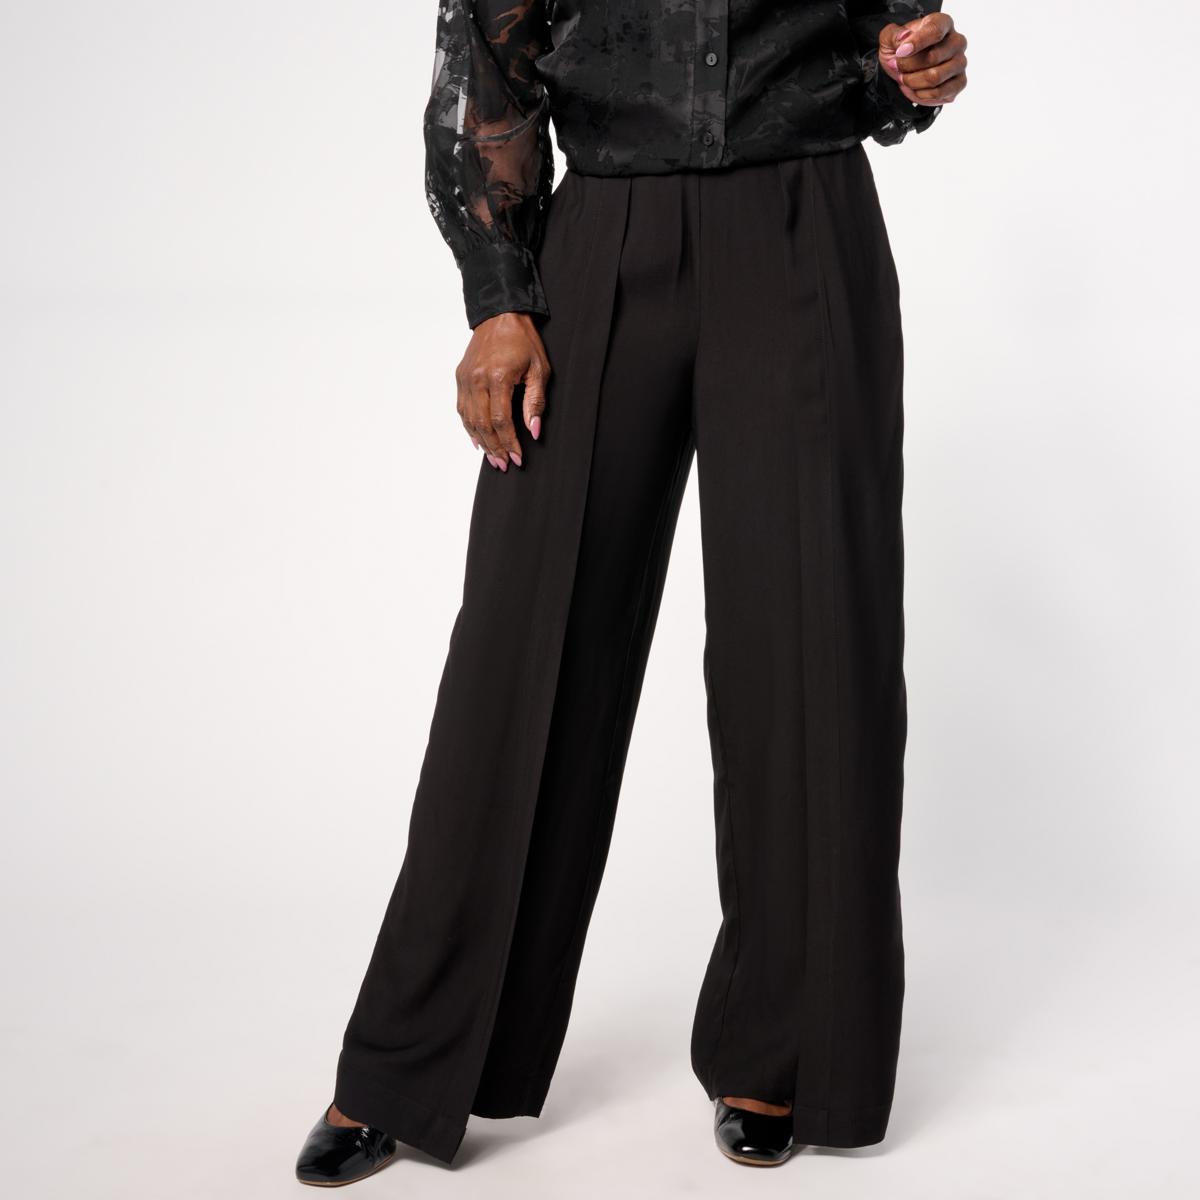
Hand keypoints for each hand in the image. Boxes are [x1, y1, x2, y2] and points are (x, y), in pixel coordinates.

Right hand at [455, 312, 550, 470]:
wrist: (500, 316)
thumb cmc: (523, 341)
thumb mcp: (539, 370)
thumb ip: (535, 402)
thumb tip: (533, 431)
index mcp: (498, 376)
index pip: (501, 420)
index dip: (510, 443)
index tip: (518, 458)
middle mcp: (477, 379)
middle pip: (483, 425)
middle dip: (495, 448)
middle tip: (505, 465)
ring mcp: (465, 378)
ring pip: (470, 420)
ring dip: (482, 442)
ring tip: (493, 458)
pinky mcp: (460, 377)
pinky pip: (462, 409)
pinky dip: (469, 427)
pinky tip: (479, 441)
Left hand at [880, 13, 967, 106]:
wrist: (905, 70)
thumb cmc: (902, 50)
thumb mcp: (889, 39)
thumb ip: (893, 35)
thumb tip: (903, 38)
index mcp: (943, 23)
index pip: (935, 30)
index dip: (916, 42)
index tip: (900, 52)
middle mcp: (957, 41)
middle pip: (933, 58)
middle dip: (908, 67)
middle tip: (898, 67)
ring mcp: (960, 62)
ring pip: (935, 78)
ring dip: (913, 82)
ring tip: (905, 78)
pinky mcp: (960, 82)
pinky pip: (939, 93)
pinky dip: (921, 95)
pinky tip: (915, 89)